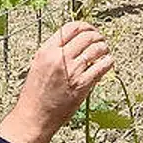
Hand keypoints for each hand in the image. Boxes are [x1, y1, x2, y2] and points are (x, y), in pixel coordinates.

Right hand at [0, 21, 113, 142]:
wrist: (34, 116)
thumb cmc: (35, 94)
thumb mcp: (38, 65)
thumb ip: (54, 52)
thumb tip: (74, 42)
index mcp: (46, 50)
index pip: (71, 27)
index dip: (85, 26)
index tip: (90, 30)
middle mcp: (59, 57)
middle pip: (87, 35)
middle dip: (97, 36)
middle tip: (100, 40)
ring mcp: (72, 70)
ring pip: (97, 48)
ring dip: (104, 48)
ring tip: (105, 52)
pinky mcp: (83, 84)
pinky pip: (102, 66)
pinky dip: (108, 61)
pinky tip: (107, 63)